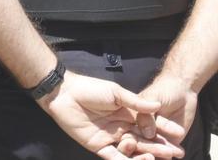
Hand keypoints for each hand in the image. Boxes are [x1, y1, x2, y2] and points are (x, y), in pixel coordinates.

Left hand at [38, 71, 181, 159]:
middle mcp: (121, 128)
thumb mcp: (116, 93)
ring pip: (132, 150)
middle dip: (160, 145)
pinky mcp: (97, 146)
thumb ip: (135, 102)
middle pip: (144, 140)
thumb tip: (157, 105)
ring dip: (148, 153)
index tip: (179, 133)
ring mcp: (110, 138)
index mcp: (126, 114)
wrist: (64, 93)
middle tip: (178, 152)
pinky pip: (115, 157)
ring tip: (163, 155)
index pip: (148, 124)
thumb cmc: (90, 89)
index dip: (163, 129)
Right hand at [115, 74, 193, 158]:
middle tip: (152, 153)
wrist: (183, 89)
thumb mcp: (150, 97)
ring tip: (167, 154)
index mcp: (131, 119)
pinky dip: (170, 154)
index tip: (132, 143)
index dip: (129, 141)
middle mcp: (141, 130)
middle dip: (146, 149)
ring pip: (154, 149)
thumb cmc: (162, 90)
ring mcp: (156, 136)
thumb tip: (148, 133)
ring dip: (159, 153)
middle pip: (140, 144)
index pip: (127, 134)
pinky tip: (174, 154)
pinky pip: (168, 150)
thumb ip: (145, 115)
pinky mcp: (170, 141)